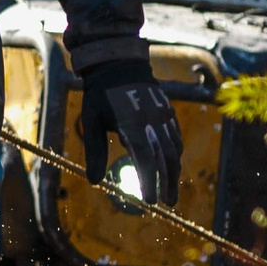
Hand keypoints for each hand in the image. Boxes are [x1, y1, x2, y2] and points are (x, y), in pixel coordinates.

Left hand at [79, 61, 181, 206]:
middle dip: (167, 182)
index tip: (151, 201)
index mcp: (132, 123)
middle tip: (167, 203)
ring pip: (174, 148)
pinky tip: (173, 166)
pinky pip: (176, 137)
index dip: (149, 180)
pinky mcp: (167, 112)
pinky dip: (175, 154)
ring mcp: (163, 116)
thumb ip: (94, 151)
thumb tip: (94, 182)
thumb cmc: (100, 94)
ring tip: (171, 192)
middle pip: (165, 157)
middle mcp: (152, 121)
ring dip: (174, 172)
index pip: (145, 157)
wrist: (119, 62)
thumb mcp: (91, 121)